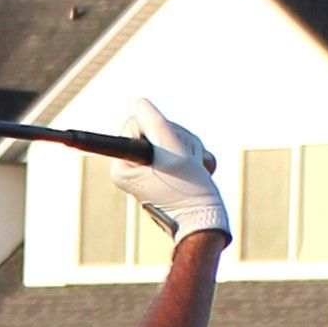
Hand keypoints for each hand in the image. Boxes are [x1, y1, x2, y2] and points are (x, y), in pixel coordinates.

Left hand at [109, 99, 230, 247]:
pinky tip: (198, 171)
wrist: (206, 222)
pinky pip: (182, 149)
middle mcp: (131, 168)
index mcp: (122, 166)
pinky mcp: (166, 172)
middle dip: (177, 139)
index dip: (155, 129)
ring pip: (171, 137)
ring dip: (189, 148)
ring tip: (193, 169)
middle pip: (154, 128)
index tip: (133, 146)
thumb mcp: (171, 150)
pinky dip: (195, 157)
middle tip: (186, 161)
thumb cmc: (188, 189)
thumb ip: (153, 122)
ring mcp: (149, 171)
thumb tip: (139, 104)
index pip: (133, 125)